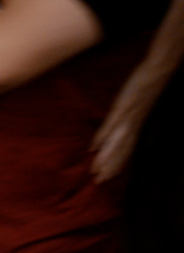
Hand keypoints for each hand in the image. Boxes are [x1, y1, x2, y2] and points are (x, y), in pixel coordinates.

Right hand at [90, 63, 165, 182]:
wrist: (158, 71)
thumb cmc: (146, 85)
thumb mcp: (137, 104)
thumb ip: (125, 116)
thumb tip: (116, 125)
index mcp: (136, 126)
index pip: (126, 150)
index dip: (116, 164)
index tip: (105, 177)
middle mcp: (132, 126)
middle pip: (120, 152)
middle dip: (109, 167)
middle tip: (98, 182)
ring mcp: (127, 117)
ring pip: (116, 143)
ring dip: (106, 159)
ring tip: (95, 171)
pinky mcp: (122, 107)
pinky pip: (111, 125)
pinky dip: (102, 138)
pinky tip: (93, 148)